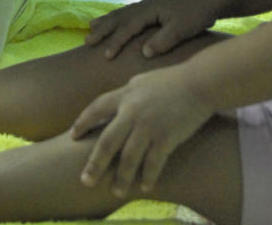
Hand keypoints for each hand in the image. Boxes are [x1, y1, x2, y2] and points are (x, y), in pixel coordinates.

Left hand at [72, 64, 208, 196]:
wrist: (199, 83)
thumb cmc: (171, 80)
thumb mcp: (143, 81)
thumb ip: (127, 94)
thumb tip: (113, 105)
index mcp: (126, 94)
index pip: (97, 108)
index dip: (83, 122)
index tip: (73, 136)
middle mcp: (133, 111)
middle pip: (108, 141)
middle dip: (95, 163)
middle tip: (85, 181)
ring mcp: (149, 125)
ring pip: (129, 158)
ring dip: (121, 177)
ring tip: (116, 191)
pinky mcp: (166, 137)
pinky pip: (153, 163)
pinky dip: (147, 176)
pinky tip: (144, 186)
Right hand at [85, 0, 217, 59]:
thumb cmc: (197, 14)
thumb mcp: (182, 29)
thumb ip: (163, 40)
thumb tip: (144, 53)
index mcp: (150, 9)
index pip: (129, 27)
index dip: (116, 41)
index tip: (105, 55)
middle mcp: (146, 4)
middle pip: (119, 17)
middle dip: (103, 29)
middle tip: (86, 41)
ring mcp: (149, 4)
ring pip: (122, 13)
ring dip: (106, 21)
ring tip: (90, 26)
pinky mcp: (154, 7)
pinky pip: (129, 12)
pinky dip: (118, 18)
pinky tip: (114, 21)